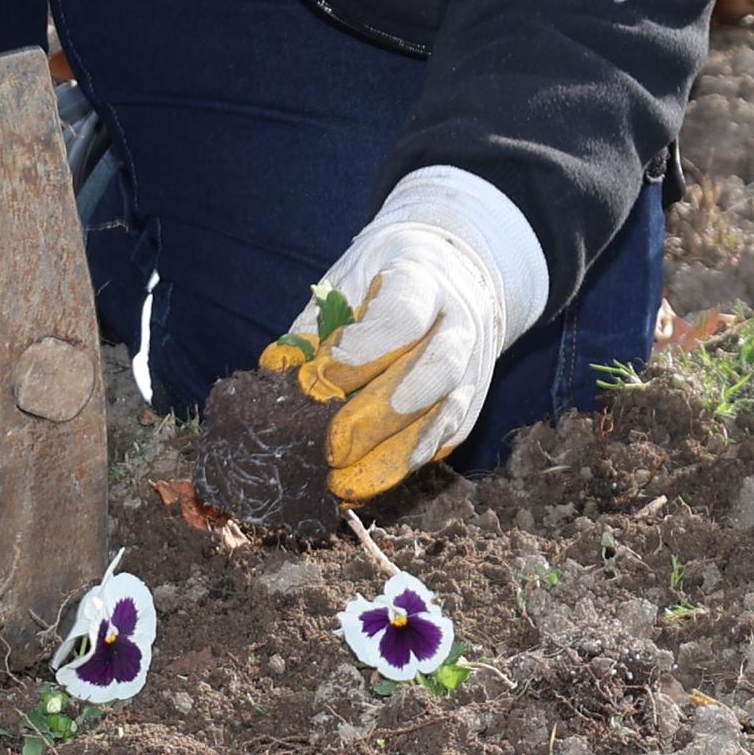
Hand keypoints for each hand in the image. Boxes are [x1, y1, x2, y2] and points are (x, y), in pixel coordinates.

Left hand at [262, 172, 545, 500]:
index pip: (402, 318)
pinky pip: (449, 436)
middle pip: (434, 372)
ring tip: (347, 483)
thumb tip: (278, 370)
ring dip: (396, 455)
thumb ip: (316, 328)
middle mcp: (460, 323)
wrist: (452, 271)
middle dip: (379, 415)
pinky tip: (369, 483)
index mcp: (424, 280)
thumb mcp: (347, 280)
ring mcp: (474, 363)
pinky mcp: (473, 398)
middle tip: (332, 448)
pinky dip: (408, 462)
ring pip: (447, 413)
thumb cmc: (383, 278)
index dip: (362, 353)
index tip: (319, 378)